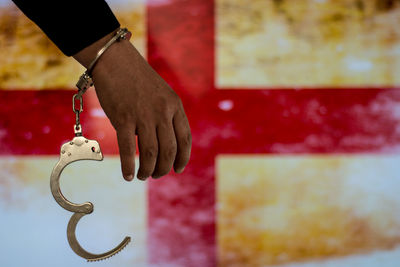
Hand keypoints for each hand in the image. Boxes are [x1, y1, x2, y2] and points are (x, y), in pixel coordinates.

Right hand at [73, 29, 191, 180]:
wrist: (115, 60)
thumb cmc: (138, 79)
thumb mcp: (162, 94)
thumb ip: (167, 116)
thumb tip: (163, 144)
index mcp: (174, 105)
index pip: (185, 139)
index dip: (183, 158)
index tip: (178, 169)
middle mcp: (162, 111)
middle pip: (169, 150)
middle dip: (164, 168)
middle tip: (156, 174)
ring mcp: (143, 115)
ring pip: (151, 153)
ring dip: (148, 170)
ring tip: (143, 176)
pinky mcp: (123, 118)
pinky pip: (127, 149)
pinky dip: (129, 167)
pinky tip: (128, 176)